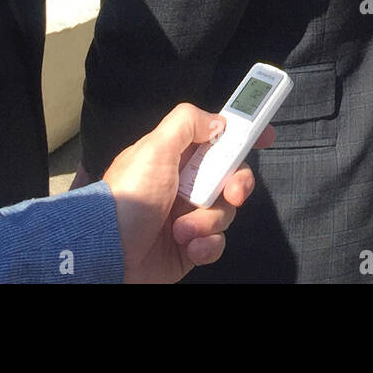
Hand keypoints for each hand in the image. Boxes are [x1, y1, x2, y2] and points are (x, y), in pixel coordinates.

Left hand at [102, 102, 273, 283]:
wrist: (106, 252)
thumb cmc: (129, 196)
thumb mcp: (154, 147)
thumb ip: (187, 123)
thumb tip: (218, 121)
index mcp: (177, 156)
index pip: (217, 137)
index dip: (243, 133)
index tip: (266, 134)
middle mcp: (185, 183)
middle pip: (232, 175)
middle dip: (237, 183)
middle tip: (232, 192)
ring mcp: (189, 215)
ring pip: (226, 211)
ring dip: (209, 220)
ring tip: (181, 229)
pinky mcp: (190, 246)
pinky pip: (216, 242)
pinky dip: (206, 244)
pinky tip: (188, 246)